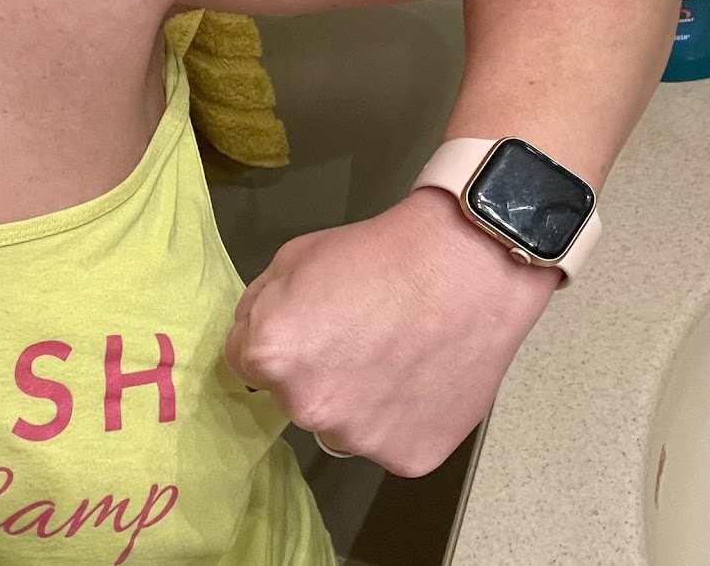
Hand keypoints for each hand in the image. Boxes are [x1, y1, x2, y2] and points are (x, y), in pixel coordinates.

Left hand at [224, 187, 560, 476]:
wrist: (465, 267)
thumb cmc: (379, 254)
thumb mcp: (294, 256)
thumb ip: (259, 305)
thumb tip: (249, 335)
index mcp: (270, 356)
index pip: (244, 363)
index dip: (276, 338)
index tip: (308, 324)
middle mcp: (307, 408)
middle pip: (293, 396)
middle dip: (314, 370)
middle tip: (357, 335)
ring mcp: (360, 438)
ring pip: (342, 422)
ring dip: (356, 400)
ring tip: (395, 354)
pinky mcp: (408, 456)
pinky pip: (388, 439)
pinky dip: (399, 417)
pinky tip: (419, 376)